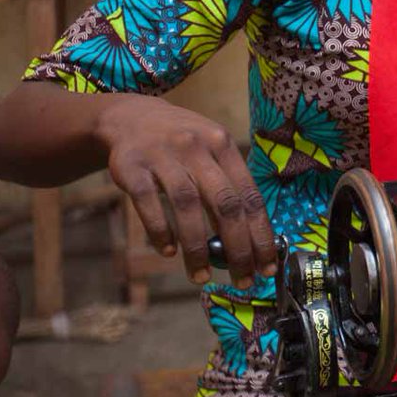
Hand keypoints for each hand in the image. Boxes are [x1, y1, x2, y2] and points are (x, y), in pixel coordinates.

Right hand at [98, 95, 277, 287]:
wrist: (130, 117)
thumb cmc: (180, 144)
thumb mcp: (210, 150)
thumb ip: (228, 186)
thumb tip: (250, 241)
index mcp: (223, 144)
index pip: (250, 195)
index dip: (261, 234)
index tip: (266, 266)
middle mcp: (196, 146)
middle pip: (224, 203)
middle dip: (238, 248)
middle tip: (242, 280)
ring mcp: (162, 154)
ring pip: (187, 205)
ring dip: (197, 247)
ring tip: (201, 275)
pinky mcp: (131, 166)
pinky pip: (148, 203)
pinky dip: (160, 231)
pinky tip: (169, 251)